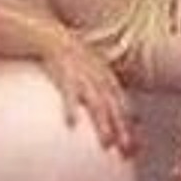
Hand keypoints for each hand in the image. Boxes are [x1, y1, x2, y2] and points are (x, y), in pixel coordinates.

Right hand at [40, 28, 137, 157]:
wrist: (43, 30)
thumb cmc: (60, 54)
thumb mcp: (81, 70)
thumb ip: (91, 91)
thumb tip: (91, 120)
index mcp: (104, 76)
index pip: (123, 104)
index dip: (131, 126)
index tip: (137, 148)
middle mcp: (98, 74)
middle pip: (115, 105)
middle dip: (124, 129)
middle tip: (128, 150)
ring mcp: (82, 71)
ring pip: (97, 100)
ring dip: (104, 122)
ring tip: (107, 142)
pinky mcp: (62, 68)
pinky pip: (68, 91)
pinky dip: (71, 107)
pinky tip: (72, 124)